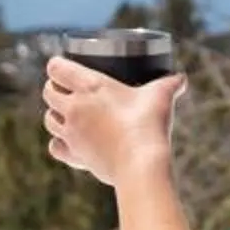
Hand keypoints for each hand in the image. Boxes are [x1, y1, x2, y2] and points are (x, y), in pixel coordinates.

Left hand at [42, 58, 184, 189]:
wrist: (141, 164)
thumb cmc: (149, 124)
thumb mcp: (161, 96)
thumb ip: (170, 84)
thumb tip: (181, 78)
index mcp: (90, 86)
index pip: (56, 68)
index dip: (58, 65)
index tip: (66, 67)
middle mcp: (74, 108)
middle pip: (47, 92)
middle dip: (55, 89)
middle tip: (68, 90)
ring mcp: (71, 133)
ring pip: (48, 119)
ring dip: (55, 115)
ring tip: (69, 115)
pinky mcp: (74, 155)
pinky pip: (55, 147)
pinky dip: (59, 144)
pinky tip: (71, 142)